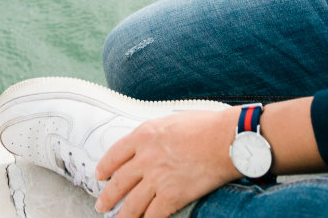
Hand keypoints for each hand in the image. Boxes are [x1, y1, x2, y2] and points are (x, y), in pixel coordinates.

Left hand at [94, 108, 238, 216]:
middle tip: (102, 204)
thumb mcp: (172, 120)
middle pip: (119, 182)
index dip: (105, 167)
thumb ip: (157, 133)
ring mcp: (157, 178)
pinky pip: (153, 215)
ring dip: (122, 216)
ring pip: (132, 204)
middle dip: (107, 196)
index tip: (100, 176)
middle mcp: (146, 158)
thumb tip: (153, 141)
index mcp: (144, 135)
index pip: (115, 154)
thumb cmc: (207, 126)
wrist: (227, 139)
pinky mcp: (172, 196)